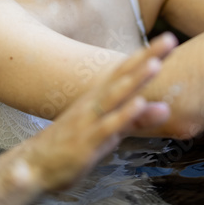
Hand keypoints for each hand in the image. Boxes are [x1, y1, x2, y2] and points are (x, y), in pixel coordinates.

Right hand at [22, 34, 175, 191]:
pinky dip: (123, 114)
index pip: (126, 71)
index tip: (169, 39)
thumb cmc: (73, 144)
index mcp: (99, 97)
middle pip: (124, 76)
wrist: (34, 166)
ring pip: (115, 96)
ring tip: (156, 64)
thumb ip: (135, 119)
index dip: (147, 55)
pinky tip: (138, 103)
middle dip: (147, 57)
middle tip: (169, 38)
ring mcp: (90, 121)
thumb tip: (165, 108)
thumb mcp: (109, 130)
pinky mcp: (87, 142)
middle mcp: (95, 103)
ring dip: (135, 80)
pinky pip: (107, 126)